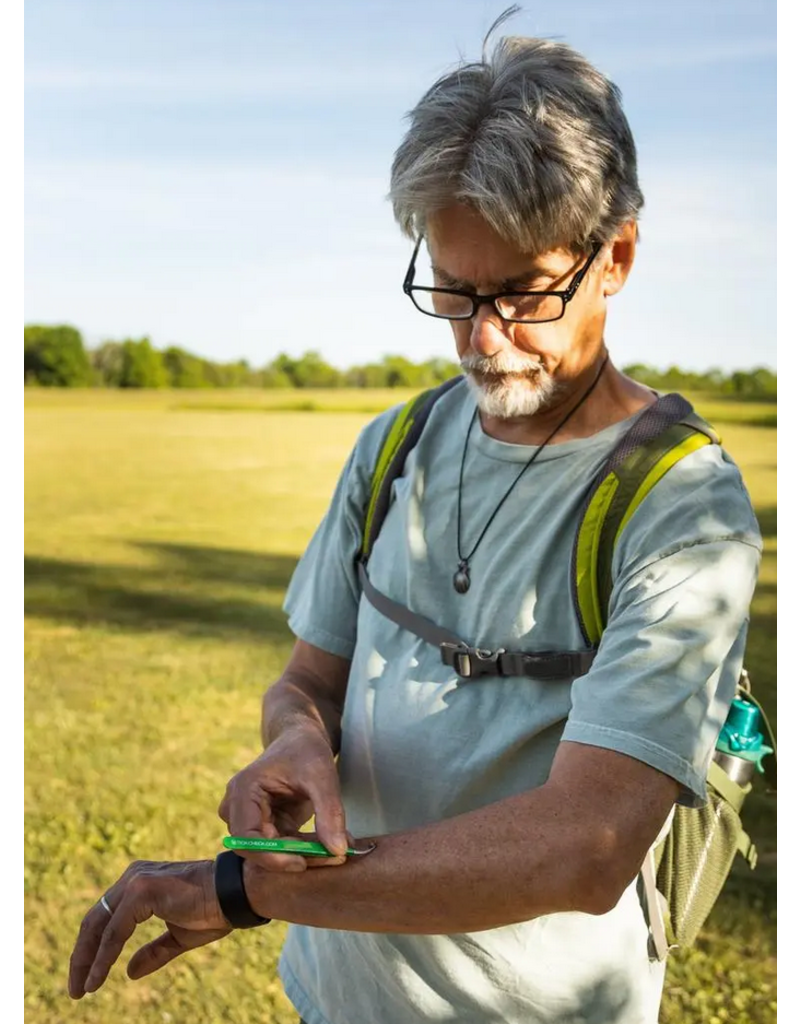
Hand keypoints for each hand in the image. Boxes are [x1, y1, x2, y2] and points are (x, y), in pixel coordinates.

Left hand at [68, 859, 230, 998]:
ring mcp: (135, 881)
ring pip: (98, 925)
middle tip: (76, 989)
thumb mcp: (178, 937)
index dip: (92, 949)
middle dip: (82, 956)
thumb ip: (153, 952)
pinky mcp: (141, 891)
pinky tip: (96, 980)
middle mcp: (133, 876)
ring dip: (86, 960)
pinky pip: (114, 932)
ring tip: (81, 989)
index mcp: (140, 883)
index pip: (106, 917)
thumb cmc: (212, 910)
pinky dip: (102, 958)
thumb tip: (128, 972)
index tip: (86, 979)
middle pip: (95, 919)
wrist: (234, 896)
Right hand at [218, 724, 347, 871]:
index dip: (270, 856)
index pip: (246, 837)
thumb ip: (329, 812)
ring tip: (337, 852)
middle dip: (292, 858)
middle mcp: (239, 807)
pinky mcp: (265, 825)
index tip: (302, 863)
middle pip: (257, 849)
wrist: (301, 738)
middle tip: (331, 859)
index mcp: (244, 790)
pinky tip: (331, 844)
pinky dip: (305, 849)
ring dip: (303, 855)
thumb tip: (337, 851)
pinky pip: (282, 847)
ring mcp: (250, 818)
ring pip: (271, 852)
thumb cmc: (306, 749)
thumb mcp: (322, 775)